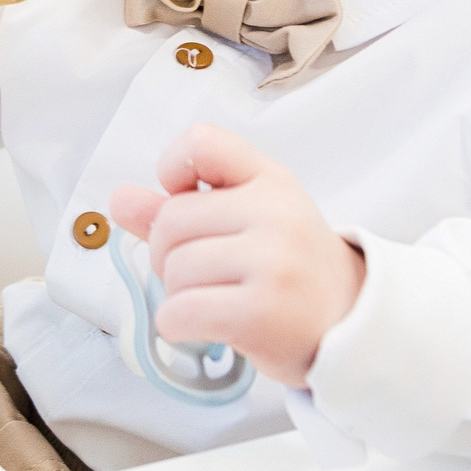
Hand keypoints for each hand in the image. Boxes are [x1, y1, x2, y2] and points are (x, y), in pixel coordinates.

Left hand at [108, 125, 364, 387]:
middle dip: (169, 255)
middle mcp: (275, 213)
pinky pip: (179, 313)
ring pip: (174, 271)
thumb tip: (119, 199)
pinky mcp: (261, 313)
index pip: (202, 142)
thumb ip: (181, 207)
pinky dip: (177, 325)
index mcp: (270, 180)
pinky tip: (207, 327)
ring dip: (178, 295)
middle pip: (170, 222)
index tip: (186, 197)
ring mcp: (271, 262)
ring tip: (218, 300)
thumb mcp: (247, 220)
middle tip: (205, 273)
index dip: (174, 168)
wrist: (351, 324)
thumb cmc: (290, 268)